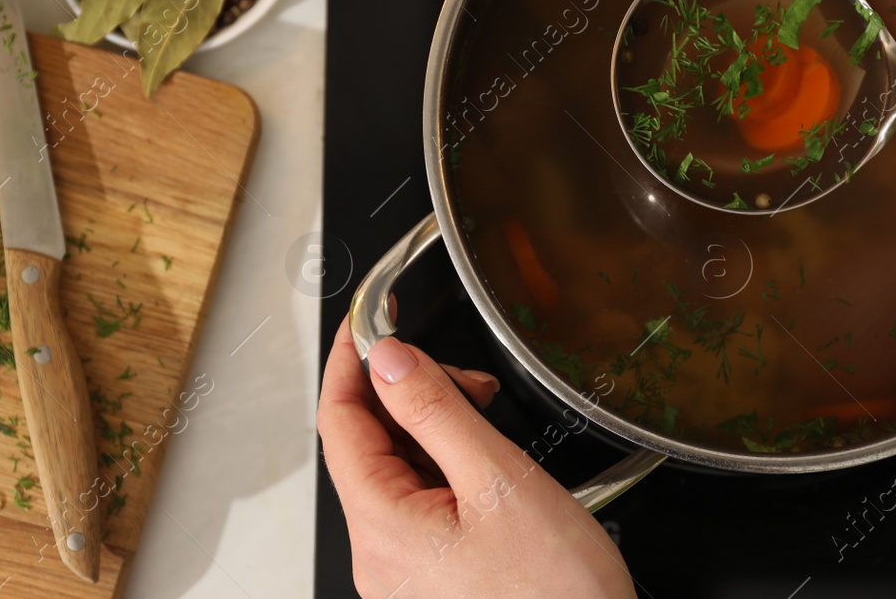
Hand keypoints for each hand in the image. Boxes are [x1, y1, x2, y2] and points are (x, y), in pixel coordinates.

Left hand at [317, 318, 635, 598]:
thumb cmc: (557, 595)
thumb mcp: (498, 481)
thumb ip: (434, 412)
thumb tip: (387, 360)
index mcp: (383, 529)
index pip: (338, 422)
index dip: (351, 363)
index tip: (369, 323)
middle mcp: (380, 557)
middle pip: (367, 445)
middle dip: (409, 395)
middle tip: (465, 378)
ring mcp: (404, 573)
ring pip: (396, 472)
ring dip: (433, 429)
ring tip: (486, 417)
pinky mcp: (432, 579)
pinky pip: (420, 504)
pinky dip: (446, 467)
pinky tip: (485, 459)